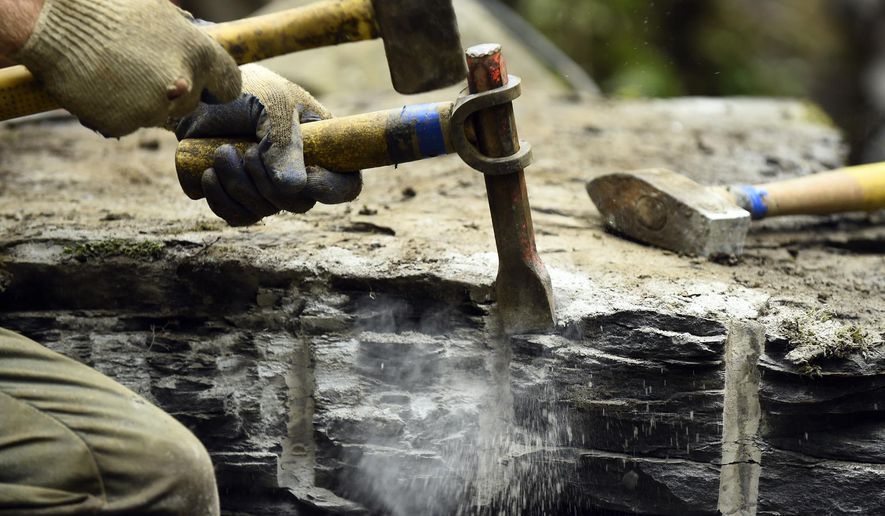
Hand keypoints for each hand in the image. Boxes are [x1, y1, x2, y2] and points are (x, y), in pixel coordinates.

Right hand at [12, 0, 240, 136]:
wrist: (51, 21)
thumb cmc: (107, 9)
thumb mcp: (159, 12)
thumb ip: (186, 38)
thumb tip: (201, 54)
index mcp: (198, 53)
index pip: (230, 85)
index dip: (217, 85)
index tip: (209, 86)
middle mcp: (183, 84)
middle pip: (192, 102)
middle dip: (173, 90)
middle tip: (139, 66)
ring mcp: (153, 108)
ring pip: (158, 113)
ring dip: (142, 99)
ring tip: (114, 69)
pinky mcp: (124, 123)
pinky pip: (127, 122)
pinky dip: (115, 109)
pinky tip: (98, 84)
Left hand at [174, 64, 362, 225]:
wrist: (199, 92)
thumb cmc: (245, 89)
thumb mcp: (272, 105)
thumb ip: (285, 143)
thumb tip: (294, 188)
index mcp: (322, 147)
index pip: (346, 183)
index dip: (331, 189)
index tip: (306, 179)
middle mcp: (300, 172)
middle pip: (300, 203)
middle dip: (269, 184)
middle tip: (246, 151)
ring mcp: (269, 187)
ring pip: (266, 211)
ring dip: (239, 187)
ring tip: (222, 154)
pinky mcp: (239, 195)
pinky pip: (239, 217)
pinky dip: (222, 201)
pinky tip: (209, 175)